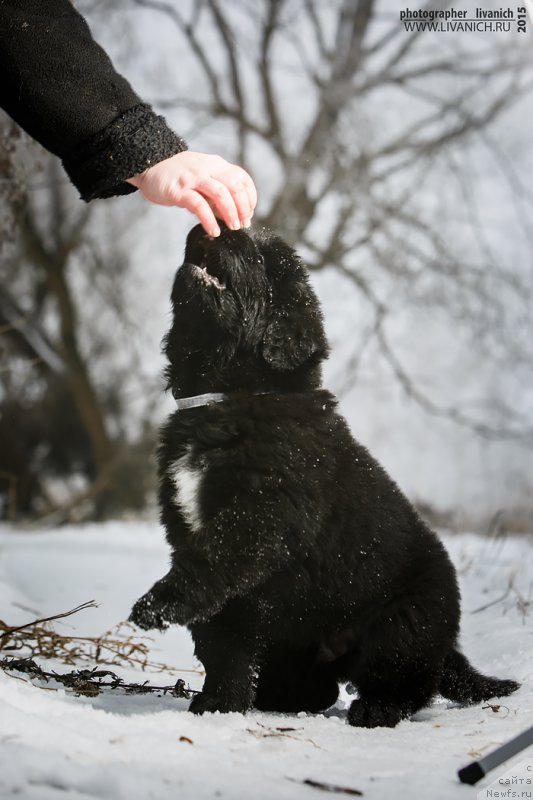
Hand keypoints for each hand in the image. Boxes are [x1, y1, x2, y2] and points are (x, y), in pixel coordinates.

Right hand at [127, 151, 256, 236]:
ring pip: (220, 194)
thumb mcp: (203, 180)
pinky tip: (213, 231)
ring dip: (230, 213)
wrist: (149, 165)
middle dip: (243, 207)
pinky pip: (199, 206)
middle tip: (243, 224)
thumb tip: (235, 215)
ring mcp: (193, 178)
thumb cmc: (179, 176)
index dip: (250, 197)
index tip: (249, 214)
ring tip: (232, 228)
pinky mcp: (178, 190)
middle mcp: (207, 168)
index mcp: (216, 164)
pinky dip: (209, 220)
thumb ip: (218, 195)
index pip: (242, 178)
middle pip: (235, 186)